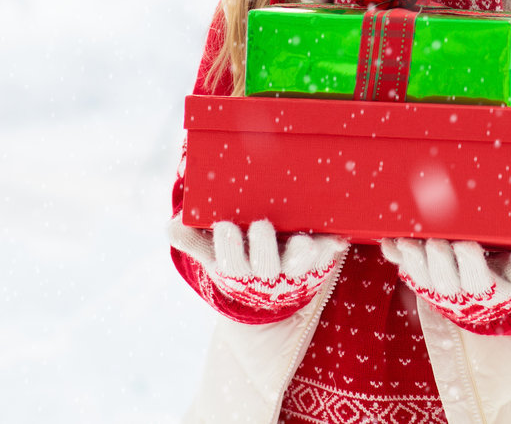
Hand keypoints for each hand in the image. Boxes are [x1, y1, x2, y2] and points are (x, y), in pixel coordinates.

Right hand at [169, 217, 345, 312]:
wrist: (268, 286)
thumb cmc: (237, 257)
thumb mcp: (212, 253)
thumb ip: (192, 240)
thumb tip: (172, 227)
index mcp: (238, 271)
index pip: (230, 263)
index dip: (228, 246)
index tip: (225, 225)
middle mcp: (267, 273)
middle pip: (266, 266)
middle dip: (263, 247)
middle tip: (261, 224)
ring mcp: (294, 267)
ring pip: (299, 262)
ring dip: (301, 251)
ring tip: (302, 238)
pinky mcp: (318, 260)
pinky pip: (328, 256)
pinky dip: (333, 247)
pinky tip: (339, 237)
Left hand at [380, 237, 510, 324]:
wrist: (485, 299)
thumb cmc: (506, 278)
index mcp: (487, 292)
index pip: (478, 280)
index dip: (470, 264)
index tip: (467, 245)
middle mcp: (458, 294)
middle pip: (444, 281)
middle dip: (438, 262)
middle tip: (434, 243)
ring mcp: (435, 288)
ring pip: (421, 279)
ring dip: (412, 261)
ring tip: (406, 243)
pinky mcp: (420, 279)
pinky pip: (406, 270)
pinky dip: (396, 257)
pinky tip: (389, 243)